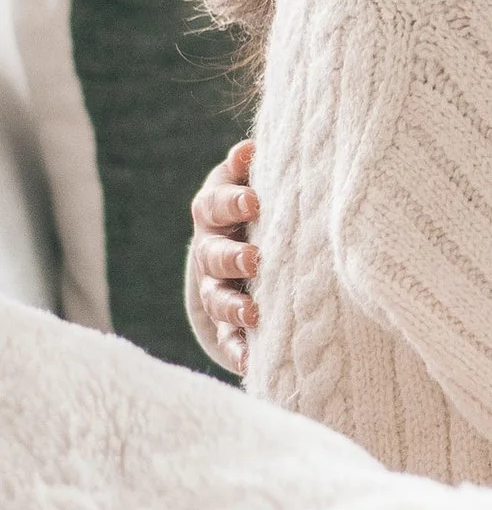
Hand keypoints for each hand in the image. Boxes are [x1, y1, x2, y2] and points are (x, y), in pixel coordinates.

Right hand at [191, 138, 257, 375]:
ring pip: (216, 298)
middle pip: (212, 254)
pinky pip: (228, 337)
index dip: (231, 202)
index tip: (255, 201)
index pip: (215, 204)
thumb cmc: (262, 200)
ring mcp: (217, 286)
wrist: (251, 242)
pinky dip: (237, 349)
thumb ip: (255, 167)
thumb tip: (249, 148)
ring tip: (254, 312)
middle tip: (255, 258)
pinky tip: (252, 361)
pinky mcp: (227, 320)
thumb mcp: (256, 179)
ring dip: (233, 305)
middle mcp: (210, 248)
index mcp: (215, 211)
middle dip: (232, 256)